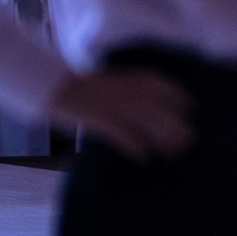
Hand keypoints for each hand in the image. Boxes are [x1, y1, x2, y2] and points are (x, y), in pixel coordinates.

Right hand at [52, 68, 194, 161]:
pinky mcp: (101, 119)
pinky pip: (124, 136)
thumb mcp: (106, 78)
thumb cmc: (74, 82)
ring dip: (162, 140)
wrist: (48, 84)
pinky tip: (143, 158)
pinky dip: (135, 148)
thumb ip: (125, 86)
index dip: (178, 97)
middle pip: (161, 109)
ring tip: (173, 153)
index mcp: (128, 77)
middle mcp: (126, 90)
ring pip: (148, 125)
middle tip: (189, 139)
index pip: (163, 85)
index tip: (188, 107)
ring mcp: (114, 105)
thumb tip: (142, 98)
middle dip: (177, 125)